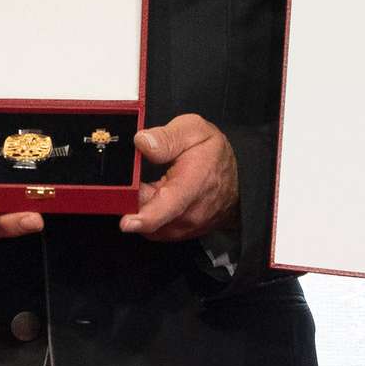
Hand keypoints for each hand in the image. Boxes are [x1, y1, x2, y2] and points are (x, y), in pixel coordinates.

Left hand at [120, 114, 238, 241]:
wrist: (239, 179)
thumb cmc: (214, 154)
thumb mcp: (193, 130)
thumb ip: (166, 137)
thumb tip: (142, 143)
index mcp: (191, 186)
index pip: (166, 208)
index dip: (143, 218)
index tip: (126, 222)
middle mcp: (189, 214)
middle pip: (148, 217)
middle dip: (134, 200)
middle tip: (137, 178)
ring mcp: (185, 228)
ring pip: (149, 226)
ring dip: (142, 208)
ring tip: (154, 185)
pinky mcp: (180, 235)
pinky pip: (155, 230)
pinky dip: (149, 215)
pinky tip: (156, 197)